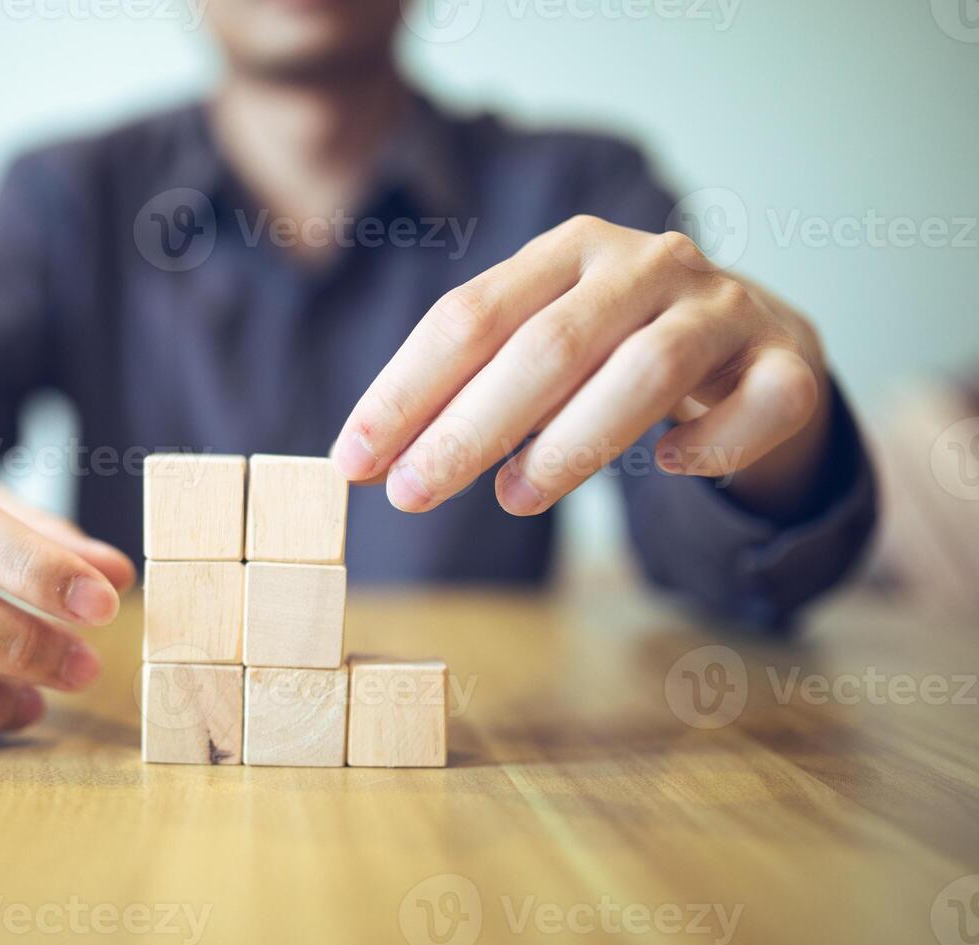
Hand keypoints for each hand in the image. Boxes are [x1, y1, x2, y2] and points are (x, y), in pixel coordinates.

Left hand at [332, 215, 832, 518]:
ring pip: (648, 370)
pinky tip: (667, 470)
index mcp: (569, 249)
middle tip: (411, 495)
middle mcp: (647, 263)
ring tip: (511, 499)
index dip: (405, 390)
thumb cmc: (617, 351)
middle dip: (469, 426)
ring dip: (572, 443)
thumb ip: (471, 386)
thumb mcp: (542, 347)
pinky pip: (759, 403)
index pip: (470, 316)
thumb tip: (375, 459)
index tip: (353, 459)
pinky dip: (711, 443)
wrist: (755, 341)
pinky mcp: (789, 362)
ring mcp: (725, 309)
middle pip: (547, 345)